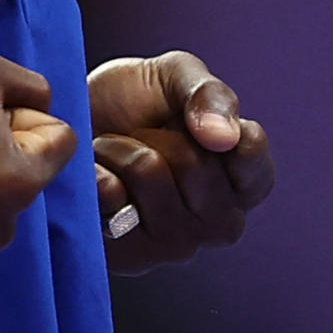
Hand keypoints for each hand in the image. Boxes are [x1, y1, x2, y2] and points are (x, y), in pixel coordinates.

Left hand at [89, 49, 273, 272]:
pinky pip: (110, 197)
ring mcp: (174, 244)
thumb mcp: (181, 76)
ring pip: (152, 175)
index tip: (198, 120)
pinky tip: (97, 174)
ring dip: (125, 147)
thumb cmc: (137, 100)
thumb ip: (212, 95)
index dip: (231, 139)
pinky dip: (96, 169)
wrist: (75, 119)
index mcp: (244, 184)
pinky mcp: (128, 255)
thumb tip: (225, 136)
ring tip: (119, 150)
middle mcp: (218, 224)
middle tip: (150, 133)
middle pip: (198, 168)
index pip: (258, 172)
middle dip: (165, 134)